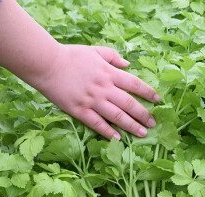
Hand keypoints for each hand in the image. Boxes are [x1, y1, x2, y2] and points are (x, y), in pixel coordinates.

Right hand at [33, 44, 159, 139]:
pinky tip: (119, 138)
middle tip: (153, 123)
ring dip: (131, 126)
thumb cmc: (71, 56)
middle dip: (143, 114)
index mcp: (109, 73)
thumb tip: (128, 65)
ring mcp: (92, 101)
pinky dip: (109, 132)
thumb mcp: (95, 51)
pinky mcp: (80, 111)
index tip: (158, 100)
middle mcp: (104, 88)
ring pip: (117, 116)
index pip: (134, 84)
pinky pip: (97, 124)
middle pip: (129, 103)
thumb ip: (113, 57)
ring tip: (142, 133)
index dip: (148, 93)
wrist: (47, 64)